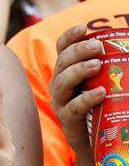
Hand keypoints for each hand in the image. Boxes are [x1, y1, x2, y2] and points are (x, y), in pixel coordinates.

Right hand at [50, 24, 103, 163]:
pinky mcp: (67, 118)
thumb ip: (109, 69)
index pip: (61, 48)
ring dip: (79, 70)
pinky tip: (100, 93)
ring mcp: (60, 100)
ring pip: (63, 81)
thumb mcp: (100, 83)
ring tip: (96, 64)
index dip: (69, 36)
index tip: (82, 27)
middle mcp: (59, 83)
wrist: (91, 140)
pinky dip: (87, 98)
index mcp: (65, 71)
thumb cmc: (98, 107)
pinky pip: (74, 106)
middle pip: (61, 61)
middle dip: (78, 51)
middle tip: (97, 47)